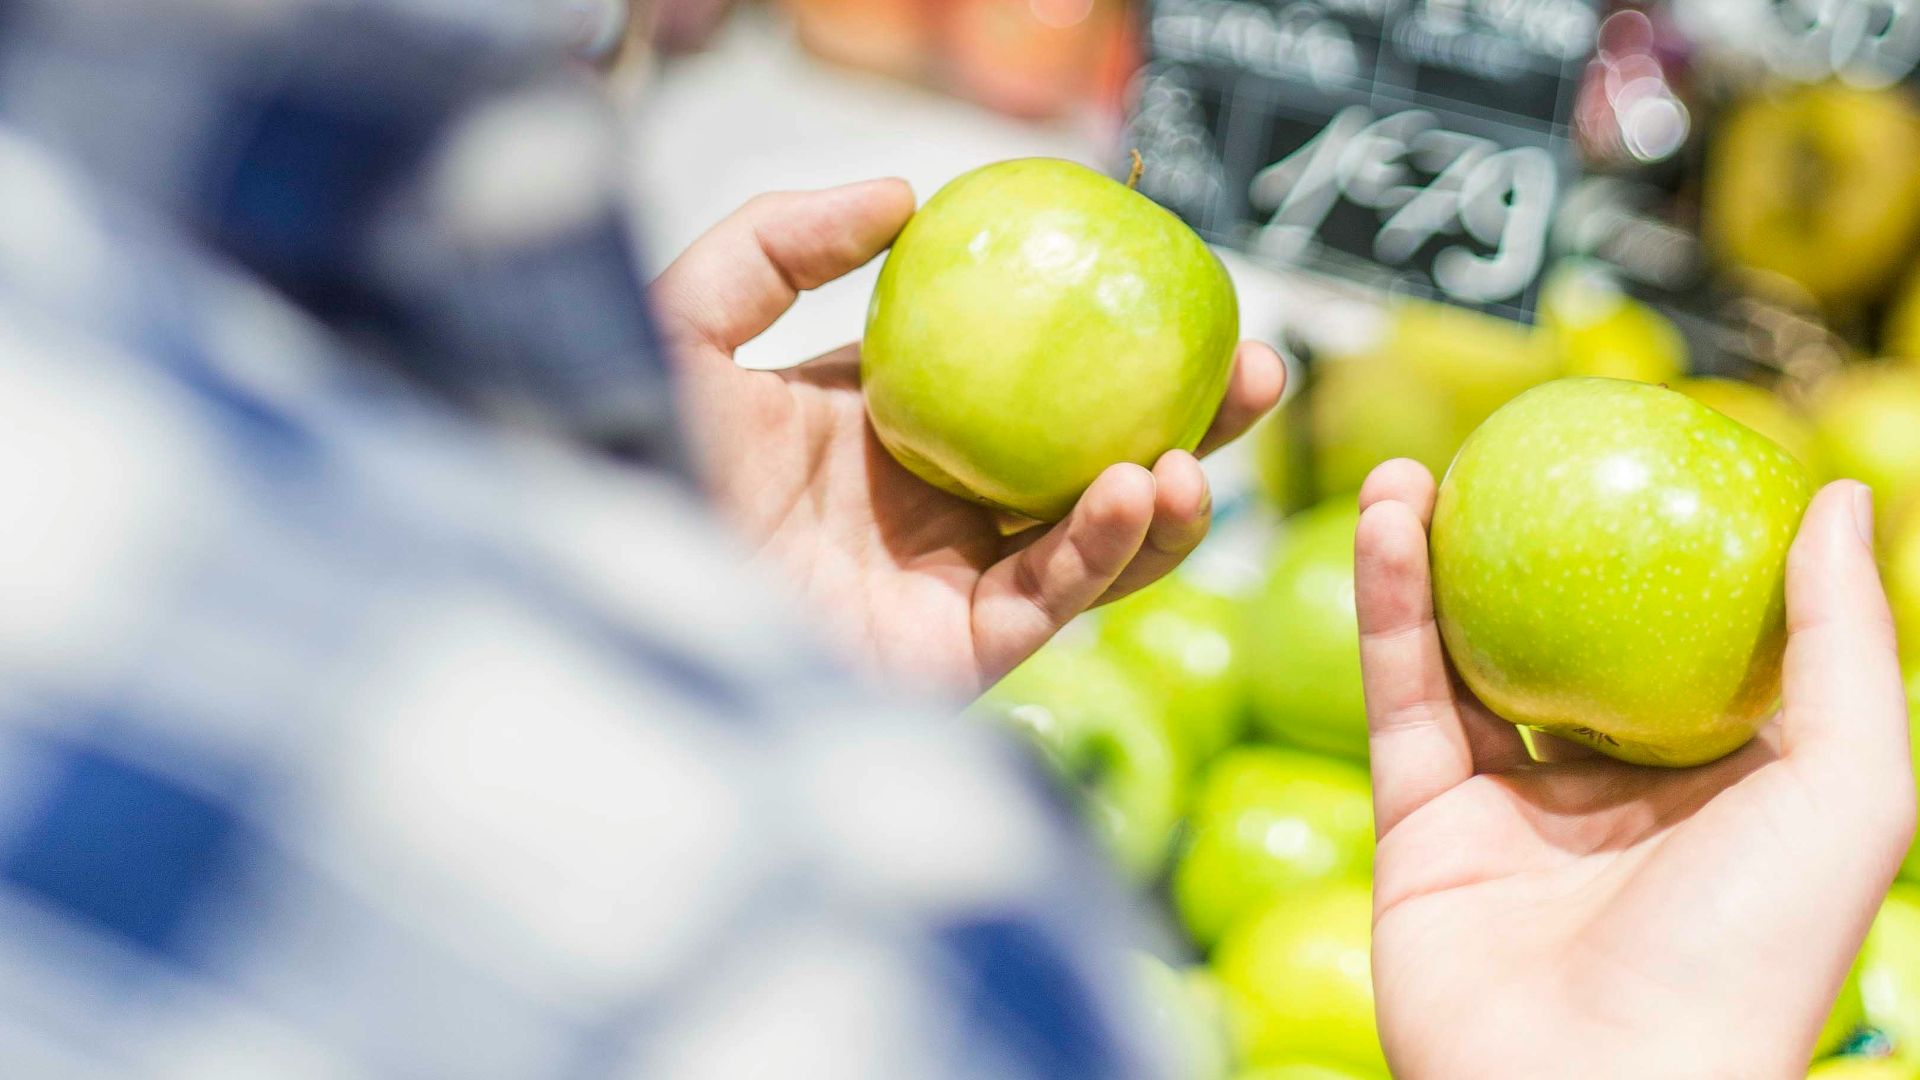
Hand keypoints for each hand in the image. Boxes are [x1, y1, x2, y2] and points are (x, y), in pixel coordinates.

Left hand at [650, 179, 1282, 692]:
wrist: (603, 584)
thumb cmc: (624, 456)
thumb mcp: (691, 319)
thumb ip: (783, 242)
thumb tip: (903, 192)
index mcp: (888, 429)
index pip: (1025, 380)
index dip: (1105, 342)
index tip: (1174, 288)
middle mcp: (932, 509)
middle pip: (1090, 459)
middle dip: (1185, 421)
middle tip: (1254, 367)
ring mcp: (948, 584)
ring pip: (1096, 541)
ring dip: (1169, 498)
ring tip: (1202, 447)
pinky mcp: (954, 655)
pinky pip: (1054, 597)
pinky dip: (1105, 547)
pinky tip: (1136, 488)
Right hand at [1355, 460, 1914, 1078]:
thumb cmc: (1751, 954)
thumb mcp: (1851, 788)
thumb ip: (1847, 644)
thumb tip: (1844, 498)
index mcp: (1721, 789)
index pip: (1687, 647)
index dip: (1660, 553)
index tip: (1635, 458)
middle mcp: (1612, 798)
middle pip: (1562, 643)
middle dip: (1527, 550)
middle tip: (1504, 459)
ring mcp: (1509, 814)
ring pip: (1463, 661)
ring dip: (1432, 561)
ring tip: (1409, 471)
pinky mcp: (1419, 828)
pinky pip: (1401, 698)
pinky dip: (1385, 608)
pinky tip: (1386, 522)